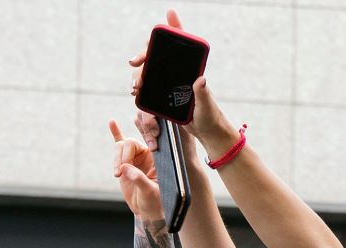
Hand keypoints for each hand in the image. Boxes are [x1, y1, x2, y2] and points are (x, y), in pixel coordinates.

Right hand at [110, 119, 163, 219]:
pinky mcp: (126, 162)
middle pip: (128, 144)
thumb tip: (125, 168)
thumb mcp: (150, 192)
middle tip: (120, 173)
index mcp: (158, 157)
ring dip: (115, 160)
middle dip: (121, 157)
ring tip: (117, 174)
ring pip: (120, 148)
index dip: (131, 149)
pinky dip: (116, 133)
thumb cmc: (155, 202)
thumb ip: (139, 179)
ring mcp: (135, 157)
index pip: (145, 142)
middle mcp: (147, 154)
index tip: (126, 164)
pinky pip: (120, 145)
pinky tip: (112, 123)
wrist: (148, 211)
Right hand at [126, 10, 237, 152]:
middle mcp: (178, 74)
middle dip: (143, 56)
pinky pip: (148, 89)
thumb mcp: (207, 105)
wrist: (205, 132)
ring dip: (138, 75)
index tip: (168, 16)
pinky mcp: (163, 97)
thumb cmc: (211, 116)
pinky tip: (135, 92)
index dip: (174, 27)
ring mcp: (169, 84)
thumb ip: (202, 93)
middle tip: (134, 62)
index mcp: (190, 70)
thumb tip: (200, 79)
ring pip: (148, 72)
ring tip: (135, 86)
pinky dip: (139, 88)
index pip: (181, 44)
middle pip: (157, 57)